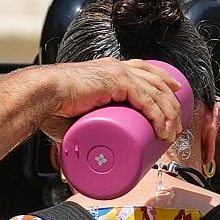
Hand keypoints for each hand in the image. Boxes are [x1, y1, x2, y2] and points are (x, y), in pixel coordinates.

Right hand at [34, 58, 183, 142]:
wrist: (42, 94)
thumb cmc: (51, 105)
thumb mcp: (76, 116)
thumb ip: (81, 131)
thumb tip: (81, 153)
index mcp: (109, 69)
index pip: (145, 70)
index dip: (163, 80)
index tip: (175, 93)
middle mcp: (117, 67)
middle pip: (157, 81)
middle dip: (172, 103)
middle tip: (177, 123)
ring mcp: (119, 72)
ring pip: (157, 92)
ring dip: (170, 114)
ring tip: (172, 133)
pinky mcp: (118, 81)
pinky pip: (148, 99)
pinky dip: (159, 115)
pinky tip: (164, 128)